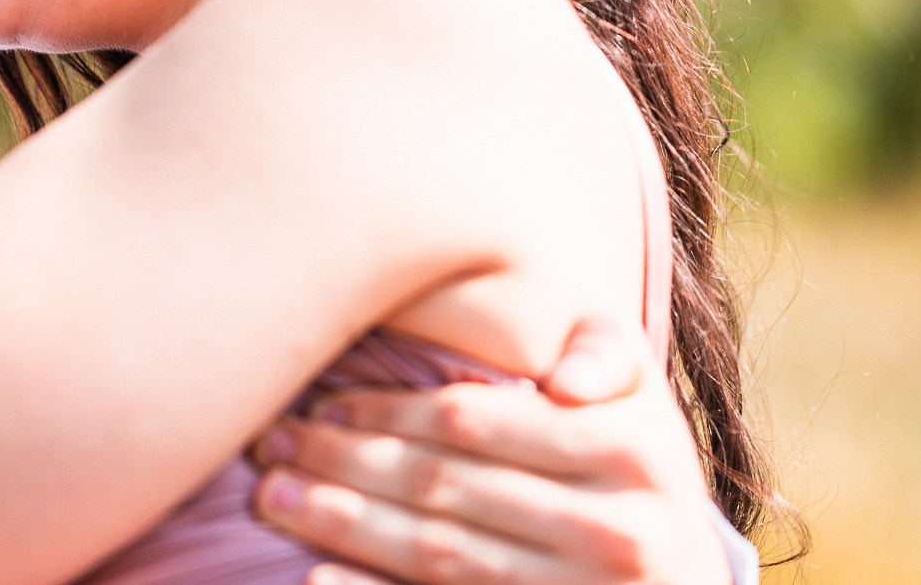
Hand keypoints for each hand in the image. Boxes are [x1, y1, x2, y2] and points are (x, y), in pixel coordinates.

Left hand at [252, 319, 737, 583]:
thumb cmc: (641, 480)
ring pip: (435, 555)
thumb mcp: (646, 410)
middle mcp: (614, 532)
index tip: (322, 399)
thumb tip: (560, 381)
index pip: (470, 422)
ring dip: (342, 523)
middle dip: (344, 461)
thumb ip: (608, 356)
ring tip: (274, 496)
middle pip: (441, 488)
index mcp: (630, 453)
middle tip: (274, 443)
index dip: (385, 409)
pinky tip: (318, 576)